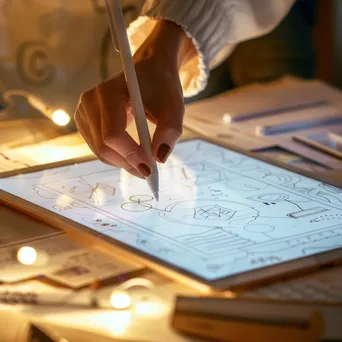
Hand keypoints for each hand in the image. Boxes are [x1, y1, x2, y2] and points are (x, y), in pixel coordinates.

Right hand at [75, 20, 195, 177]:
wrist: (148, 72)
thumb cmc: (161, 87)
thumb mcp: (174, 106)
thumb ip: (170, 131)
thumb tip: (159, 158)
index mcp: (108, 92)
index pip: (113, 134)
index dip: (131, 155)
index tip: (151, 167)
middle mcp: (89, 101)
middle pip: (104, 147)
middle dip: (128, 163)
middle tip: (150, 172)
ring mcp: (83, 112)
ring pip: (100, 151)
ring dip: (123, 163)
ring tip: (144, 165)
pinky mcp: (84, 121)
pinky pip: (98, 148)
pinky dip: (116, 157)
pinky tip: (133, 156)